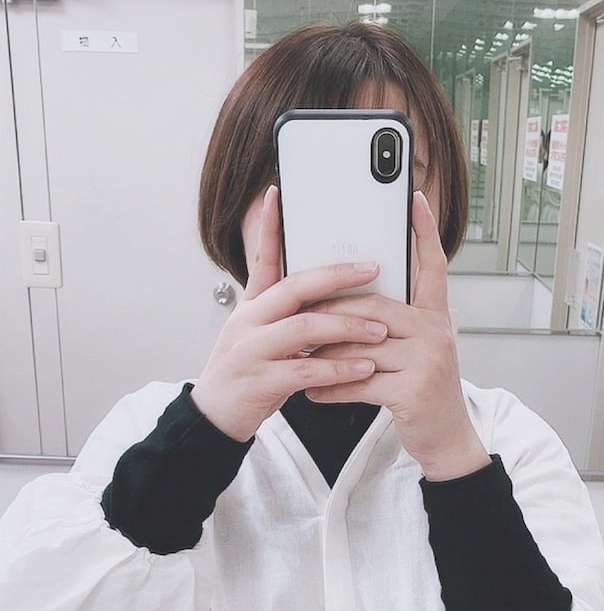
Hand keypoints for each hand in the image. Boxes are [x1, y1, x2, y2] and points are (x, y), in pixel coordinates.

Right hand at [190, 186, 390, 441]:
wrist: (216, 416)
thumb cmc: (249, 372)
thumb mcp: (264, 333)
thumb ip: (290, 311)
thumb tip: (327, 288)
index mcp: (253, 306)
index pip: (262, 258)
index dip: (268, 226)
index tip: (278, 194)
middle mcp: (249, 321)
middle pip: (294, 288)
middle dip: (337, 276)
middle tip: (374, 269)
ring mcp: (252, 350)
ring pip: (303, 329)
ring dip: (346, 327)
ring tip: (380, 329)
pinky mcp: (261, 381)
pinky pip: (306, 371)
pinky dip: (338, 370)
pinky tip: (364, 368)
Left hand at [303, 191, 490, 480]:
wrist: (446, 440)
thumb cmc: (422, 393)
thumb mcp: (415, 351)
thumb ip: (392, 325)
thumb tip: (348, 304)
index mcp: (435, 318)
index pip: (432, 266)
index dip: (425, 232)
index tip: (415, 199)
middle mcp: (436, 333)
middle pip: (374, 306)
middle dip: (330, 312)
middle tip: (297, 316)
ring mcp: (427, 361)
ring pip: (360, 345)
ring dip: (323, 354)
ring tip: (297, 358)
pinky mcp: (412, 391)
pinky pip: (359, 381)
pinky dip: (331, 388)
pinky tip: (312, 392)